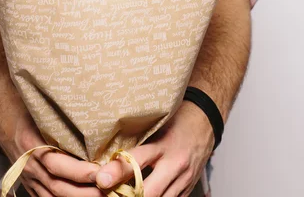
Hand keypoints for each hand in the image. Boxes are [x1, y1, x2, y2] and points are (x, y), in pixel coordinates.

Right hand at [2, 112, 103, 196]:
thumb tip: (93, 120)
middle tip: (109, 189)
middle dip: (85, 191)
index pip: (57, 164)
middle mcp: (30, 165)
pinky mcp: (30, 186)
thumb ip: (62, 120)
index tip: (100, 171)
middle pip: (58, 186)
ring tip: (102, 196)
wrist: (5, 121)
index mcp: (32, 143)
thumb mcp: (43, 111)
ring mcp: (29, 178)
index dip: (79, 171)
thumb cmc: (29, 111)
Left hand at [94, 101, 214, 196]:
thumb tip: (109, 151)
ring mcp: (183, 180)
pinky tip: (139, 196)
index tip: (101, 179)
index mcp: (163, 145)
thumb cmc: (177, 119)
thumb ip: (137, 138)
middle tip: (107, 193)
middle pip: (148, 192)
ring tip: (119, 194)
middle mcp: (174, 165)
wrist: (205, 122)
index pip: (137, 160)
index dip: (117, 172)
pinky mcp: (187, 190)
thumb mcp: (156, 123)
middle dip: (127, 196)